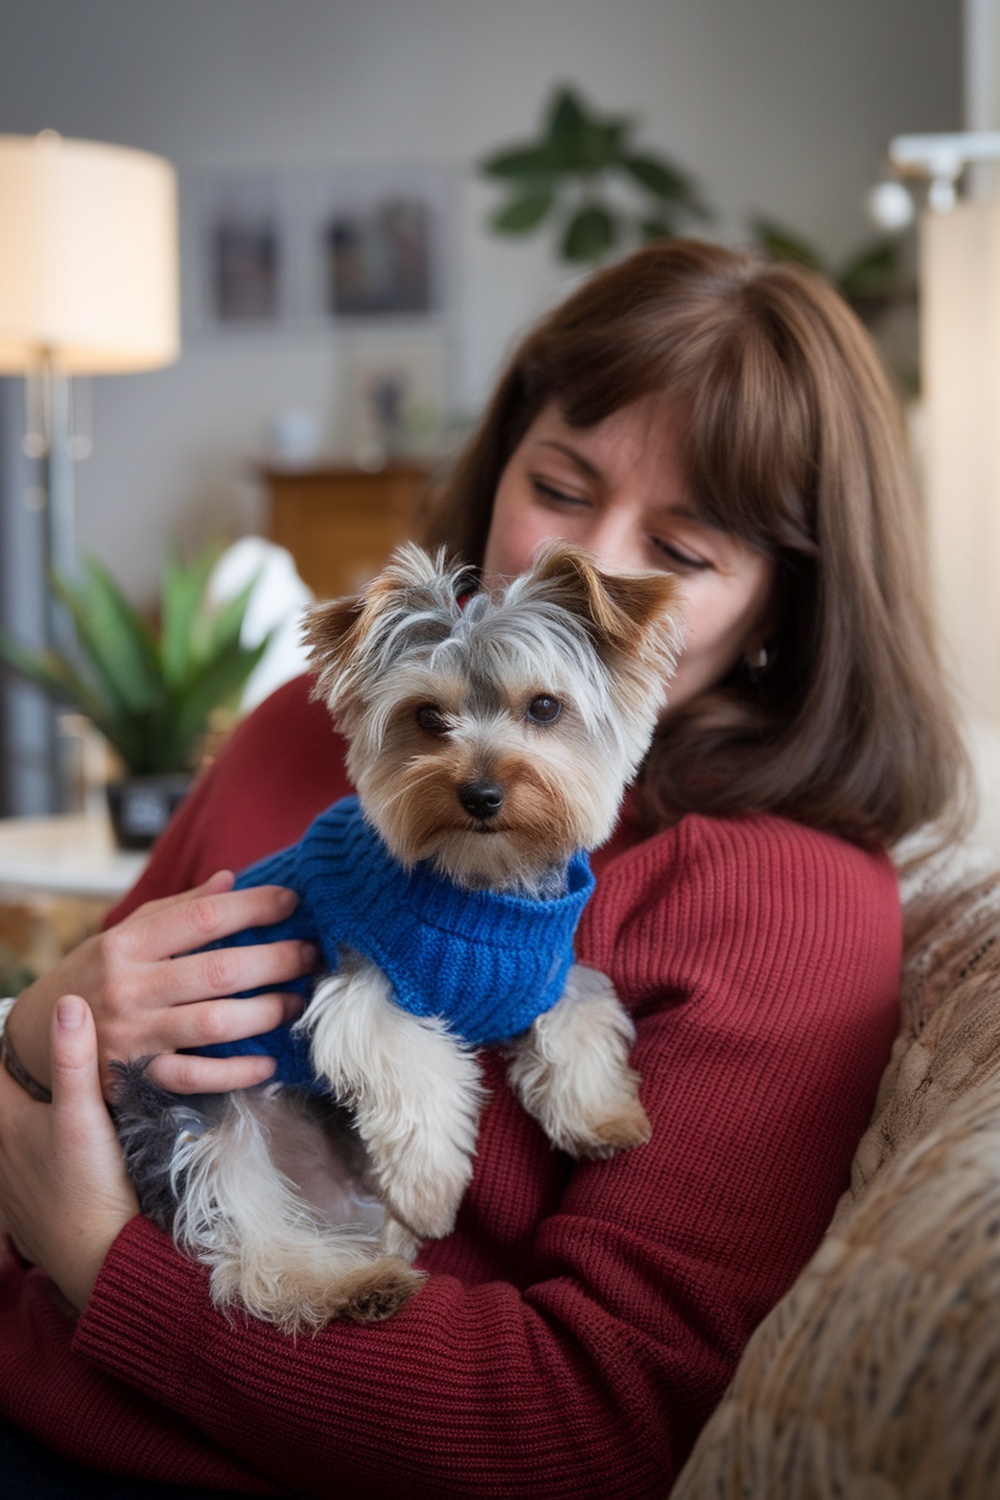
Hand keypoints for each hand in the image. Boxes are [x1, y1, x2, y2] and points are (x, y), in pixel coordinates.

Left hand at [0, 995, 138, 1312]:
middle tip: (39, 1052)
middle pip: (2, 1099)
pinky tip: (56, 1146)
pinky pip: (20, 1164)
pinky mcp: (26, 1206)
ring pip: (11, 1133)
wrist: (100, 1258)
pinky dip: (31, 1145)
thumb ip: (75, 1059)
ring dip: (24, 1111)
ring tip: (48, 1092)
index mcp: (5, 1120)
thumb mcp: (84, 1115)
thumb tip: (69, 1002)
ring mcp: (11, 1182)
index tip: (29, 1023)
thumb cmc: (90, 1186)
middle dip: (18, 1076)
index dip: (12, 1043)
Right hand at [4, 871, 316, 1096]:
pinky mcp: (137, 1078)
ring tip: (298, 1001)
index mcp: (129, 944)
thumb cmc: (97, 975)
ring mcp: (136, 1035)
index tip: (291, 901)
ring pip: (214, 1023)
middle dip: (275, 960)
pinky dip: (236, 1072)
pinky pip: (196, 1077)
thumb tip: (231, 880)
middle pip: (219, 971)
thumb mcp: (126, 934)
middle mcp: (131, 987)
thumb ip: (179, 909)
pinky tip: (267, 1061)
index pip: (202, 918)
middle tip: (310, 954)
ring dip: (266, 1012)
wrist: (37, 1037)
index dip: (253, 907)